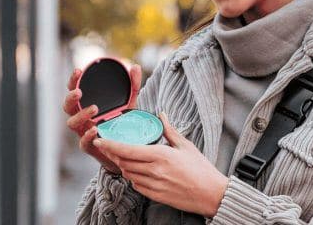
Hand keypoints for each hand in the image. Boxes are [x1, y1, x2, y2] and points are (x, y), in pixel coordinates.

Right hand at [63, 64, 141, 173]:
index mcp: (86, 104)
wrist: (126, 150)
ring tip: (94, 109)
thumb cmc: (122, 122)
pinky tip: (95, 129)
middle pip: (67, 105)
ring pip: (72, 123)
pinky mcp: (90, 146)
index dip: (73, 80)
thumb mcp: (129, 102)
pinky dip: (87, 135)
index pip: (74, 89)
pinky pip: (83, 142)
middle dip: (70, 97)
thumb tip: (135, 67)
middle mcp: (81, 117)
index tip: (78, 70)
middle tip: (79, 92)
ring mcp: (83, 132)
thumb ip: (132, 85)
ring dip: (80, 115)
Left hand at [93, 113, 228, 216]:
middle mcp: (154, 171)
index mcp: (160, 155)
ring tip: (121, 157)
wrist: (212, 194)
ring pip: (129, 174)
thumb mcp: (185, 145)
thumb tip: (162, 115)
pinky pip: (137, 186)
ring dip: (122, 165)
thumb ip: (169, 130)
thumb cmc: (201, 168)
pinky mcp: (156, 196)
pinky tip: (135, 171)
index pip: (127, 150)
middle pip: (124, 162)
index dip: (110, 145)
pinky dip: (132, 177)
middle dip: (112, 154)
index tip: (100, 140)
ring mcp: (154, 185)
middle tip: (107, 146)